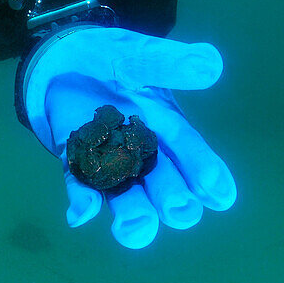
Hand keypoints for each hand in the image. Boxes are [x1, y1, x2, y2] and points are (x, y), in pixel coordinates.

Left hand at [21, 26, 236, 248]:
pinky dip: (81, 201)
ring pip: (125, 197)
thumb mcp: (139, 56)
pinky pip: (80, 187)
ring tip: (135, 226)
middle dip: (172, 198)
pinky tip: (81, 213)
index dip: (206, 174)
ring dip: (132, 214)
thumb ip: (169, 64)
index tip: (220, 197)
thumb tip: (211, 64)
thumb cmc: (112, 60)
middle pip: (163, 185)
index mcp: (167, 129)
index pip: (191, 155)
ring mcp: (108, 163)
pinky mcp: (75, 164)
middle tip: (178, 209)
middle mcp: (143, 155)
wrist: (63, 58)